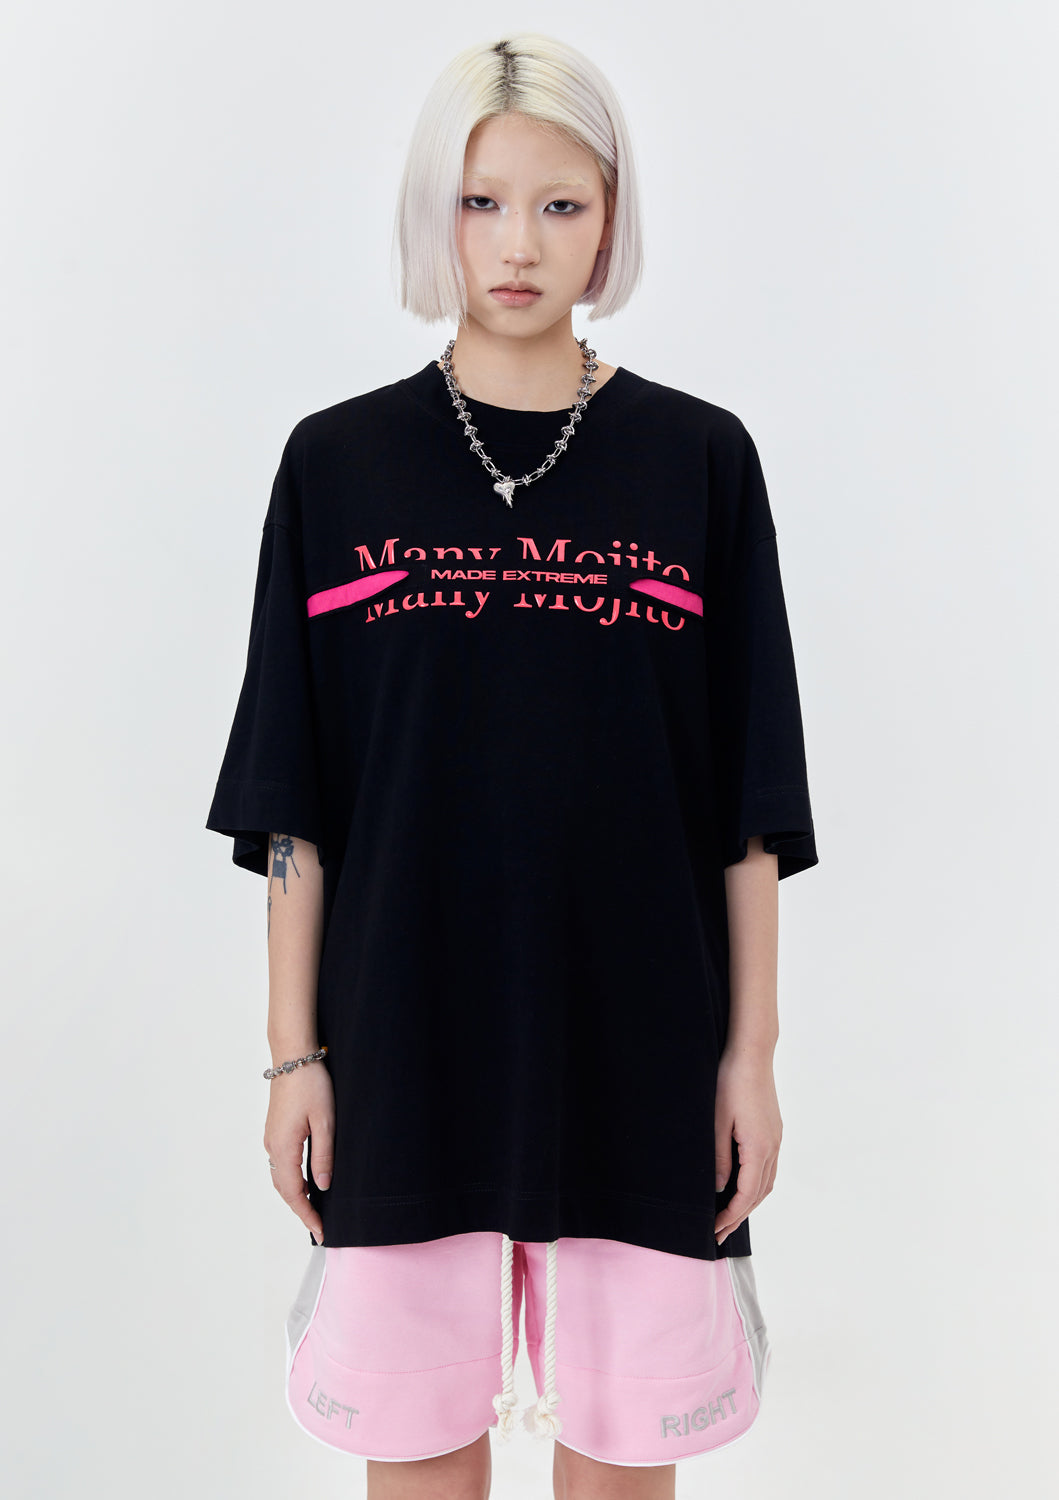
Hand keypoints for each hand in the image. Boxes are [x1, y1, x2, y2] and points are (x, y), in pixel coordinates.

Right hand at [263, 1060, 334, 1243]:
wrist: (293, 1057)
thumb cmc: (311, 1085)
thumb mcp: (325, 1121)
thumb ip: (324, 1155)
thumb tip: (323, 1186)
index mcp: (284, 1147)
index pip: (294, 1193)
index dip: (307, 1215)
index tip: (320, 1231)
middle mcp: (272, 1146)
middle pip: (284, 1189)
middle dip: (300, 1210)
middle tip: (319, 1227)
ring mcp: (271, 1137)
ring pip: (280, 1177)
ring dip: (295, 1196)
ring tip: (314, 1210)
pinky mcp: (275, 1130)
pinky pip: (281, 1164)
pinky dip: (291, 1180)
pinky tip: (306, 1181)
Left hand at [713, 1048, 781, 1246]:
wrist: (751, 1054)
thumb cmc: (730, 1083)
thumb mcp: (716, 1121)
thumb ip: (719, 1158)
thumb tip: (720, 1188)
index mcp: (758, 1148)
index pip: (746, 1194)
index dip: (731, 1215)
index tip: (715, 1229)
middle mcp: (772, 1147)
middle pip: (759, 1193)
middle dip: (740, 1215)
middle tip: (720, 1232)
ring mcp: (776, 1138)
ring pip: (767, 1182)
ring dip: (750, 1202)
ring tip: (731, 1216)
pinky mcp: (774, 1130)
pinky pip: (768, 1168)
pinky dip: (756, 1185)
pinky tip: (744, 1186)